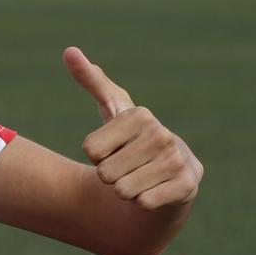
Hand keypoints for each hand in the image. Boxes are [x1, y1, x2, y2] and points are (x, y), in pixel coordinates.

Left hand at [64, 46, 201, 210]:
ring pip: (122, 190)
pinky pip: (143, 203)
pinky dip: (143, 203)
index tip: (114, 149)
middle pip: (104, 173)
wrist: (171, 175)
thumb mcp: (112, 111)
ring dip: (126, 191)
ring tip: (140, 178)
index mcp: (140, 115)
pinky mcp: (187, 185)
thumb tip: (69, 51)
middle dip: (110, 176)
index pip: (90, 150)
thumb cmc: (132, 141)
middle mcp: (161, 134)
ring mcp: (177, 159)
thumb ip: (91, 82)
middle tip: (128, 167)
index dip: (97, 156)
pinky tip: (155, 191)